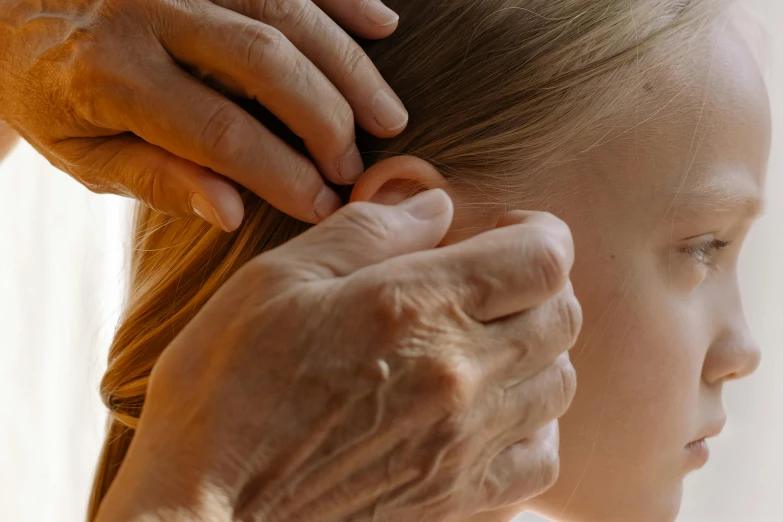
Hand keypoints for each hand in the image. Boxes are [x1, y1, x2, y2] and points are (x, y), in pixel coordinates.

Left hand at [0, 0, 406, 229]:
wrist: (11, 5)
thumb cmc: (48, 88)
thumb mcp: (83, 153)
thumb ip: (158, 179)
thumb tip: (234, 212)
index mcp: (112, 73)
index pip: (221, 133)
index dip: (284, 174)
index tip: (325, 206)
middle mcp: (150, 8)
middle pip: (267, 63)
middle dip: (327, 120)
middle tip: (359, 165)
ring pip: (288, 10)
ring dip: (350, 65)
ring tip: (388, 115)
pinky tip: (382, 24)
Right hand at [96, 190, 580, 521]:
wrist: (207, 515)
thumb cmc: (224, 389)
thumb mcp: (276, 281)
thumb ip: (367, 232)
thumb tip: (433, 204)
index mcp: (416, 309)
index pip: (543, 258)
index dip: (541, 231)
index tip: (507, 229)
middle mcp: (459, 377)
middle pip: (563, 317)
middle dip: (538, 283)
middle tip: (492, 279)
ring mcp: (464, 447)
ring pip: (560, 384)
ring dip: (538, 350)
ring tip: (488, 339)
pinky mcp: (455, 501)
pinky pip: (541, 458)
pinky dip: (532, 424)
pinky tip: (489, 410)